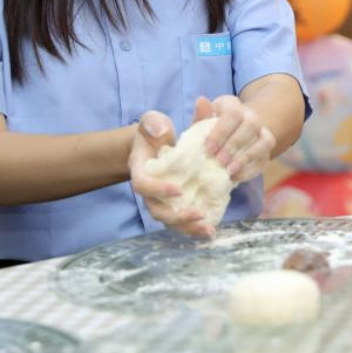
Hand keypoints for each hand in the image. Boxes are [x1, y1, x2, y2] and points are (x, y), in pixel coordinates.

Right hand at [128, 106, 214, 237]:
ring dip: (188, 227)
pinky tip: (210, 231)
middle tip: (199, 214)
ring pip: (170, 221)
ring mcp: (161, 200)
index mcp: (141, 170)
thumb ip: (154, 123)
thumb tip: (162, 131)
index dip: (158, 189)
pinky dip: (194, 228)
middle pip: (157, 211)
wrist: (155, 144)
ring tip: (208, 230)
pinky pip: (181, 221)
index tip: (179, 189)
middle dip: (177, 216)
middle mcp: (149, 191)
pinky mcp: (174, 205)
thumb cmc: (155, 131)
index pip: (143, 185)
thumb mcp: (152, 121)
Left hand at [201, 95, 275, 182]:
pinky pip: (265, 158)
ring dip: (246, 157)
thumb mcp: (202, 122)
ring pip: (265, 140)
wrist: (226, 139)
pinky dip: (250, 169)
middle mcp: (251, 116)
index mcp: (234, 106)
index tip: (208, 148)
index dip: (222, 131)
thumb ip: (202, 114)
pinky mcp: (266, 151)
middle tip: (219, 161)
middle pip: (251, 125)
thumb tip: (201, 101)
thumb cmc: (210, 130)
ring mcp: (262, 133)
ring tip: (229, 170)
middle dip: (234, 145)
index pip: (233, 113)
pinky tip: (235, 176)